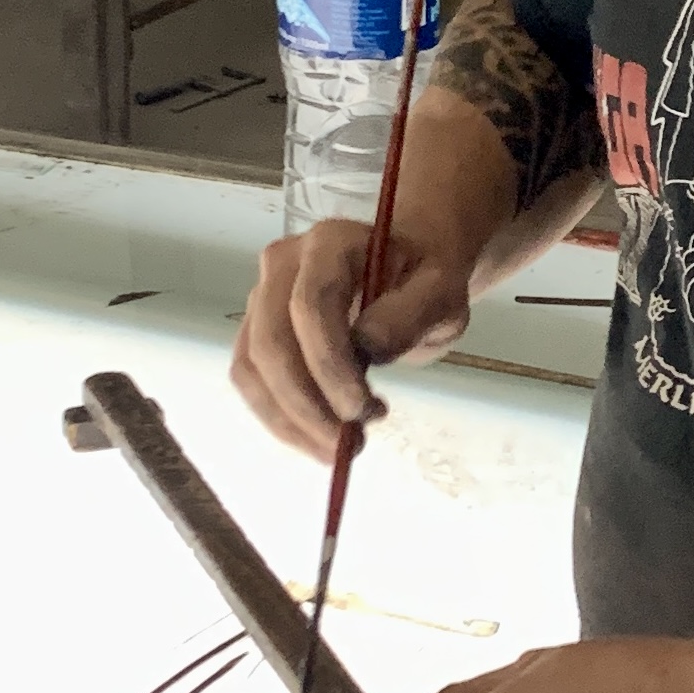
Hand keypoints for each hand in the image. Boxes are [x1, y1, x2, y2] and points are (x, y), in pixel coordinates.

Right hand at [231, 218, 475, 460]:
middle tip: (349, 445)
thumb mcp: (441, 293)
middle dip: (306, 403)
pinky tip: (319, 438)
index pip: (311, 305)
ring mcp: (263, 296)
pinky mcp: (257, 330)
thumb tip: (367, 348)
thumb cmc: (425, 279)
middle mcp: (283, 264)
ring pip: (252, 366)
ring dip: (289, 420)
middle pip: (271, 340)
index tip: (362, 412)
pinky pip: (251, 380)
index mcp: (330, 243)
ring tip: (339, 449)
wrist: (409, 269)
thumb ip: (410, 314)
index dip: (329, 364)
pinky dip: (280, 419)